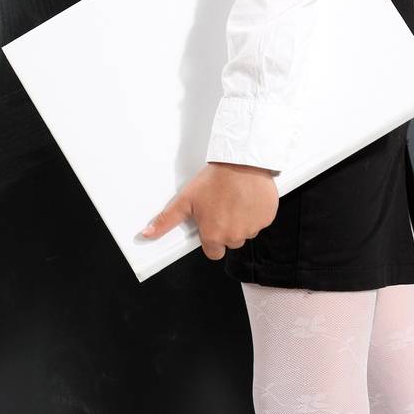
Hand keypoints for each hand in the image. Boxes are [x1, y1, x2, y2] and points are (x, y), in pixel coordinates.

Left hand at [138, 161, 279, 259]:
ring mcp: (253, 227)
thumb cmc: (214, 179)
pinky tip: (248, 197)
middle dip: (227, 228)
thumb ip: (166, 220)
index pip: (212, 252)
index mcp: (214, 236)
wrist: (241, 161)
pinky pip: (261, 220)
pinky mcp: (267, 217)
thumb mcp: (186, 199)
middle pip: (230, 242)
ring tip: (235, 199)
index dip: (211, 237)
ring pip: (247, 231)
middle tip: (223, 206)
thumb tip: (146, 235)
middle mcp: (235, 236)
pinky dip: (256, 212)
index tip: (211, 222)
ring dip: (242, 220)